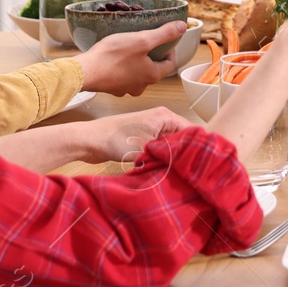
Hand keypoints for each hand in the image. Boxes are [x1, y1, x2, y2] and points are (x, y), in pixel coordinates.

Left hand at [75, 107, 194, 164]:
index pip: (192, 130)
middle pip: (182, 137)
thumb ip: (172, 153)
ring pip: (170, 145)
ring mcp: (151, 130)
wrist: (88, 141)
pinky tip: (162, 168)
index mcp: (166, 116)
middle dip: (184, 152)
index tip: (199, 162)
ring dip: (171, 156)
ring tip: (175, 170)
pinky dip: (160, 158)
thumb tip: (189, 162)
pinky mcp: (142, 139)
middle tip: (188, 169)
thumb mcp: (148, 147)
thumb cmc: (116, 139)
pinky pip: (159, 149)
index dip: (196, 146)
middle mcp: (161, 120)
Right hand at [77, 22, 188, 95]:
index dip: (170, 50)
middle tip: (146, 42)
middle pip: (154, 69)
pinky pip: (122, 76)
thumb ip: (164, 34)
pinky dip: (122, 67)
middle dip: (152, 55)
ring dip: (137, 61)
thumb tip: (183, 27)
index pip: (170, 64)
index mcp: (152, 76)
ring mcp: (125, 89)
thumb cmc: (112, 57)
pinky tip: (114, 58)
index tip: (165, 41)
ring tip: (130, 48)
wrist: (84, 72)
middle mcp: (141, 86)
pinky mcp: (111, 88)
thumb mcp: (142, 40)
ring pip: (138, 73)